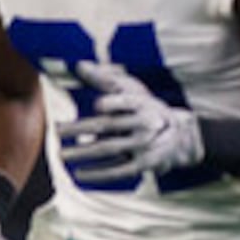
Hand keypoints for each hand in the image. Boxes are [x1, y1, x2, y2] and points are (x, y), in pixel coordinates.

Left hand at [56, 64, 205, 185]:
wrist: (182, 137)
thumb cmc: (147, 109)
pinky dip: (98, 174)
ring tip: (61, 155)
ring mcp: (144, 146)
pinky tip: (79, 174)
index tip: (98, 104)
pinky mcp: (144, 164)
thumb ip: (105, 79)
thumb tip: (78, 65)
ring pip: (109, 149)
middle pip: (109, 125)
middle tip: (57, 130)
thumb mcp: (134, 91)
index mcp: (143, 104)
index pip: (128, 102)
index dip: (114, 103)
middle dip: (81, 128)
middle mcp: (145, 124)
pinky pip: (118, 170)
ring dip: (83, 152)